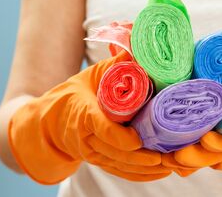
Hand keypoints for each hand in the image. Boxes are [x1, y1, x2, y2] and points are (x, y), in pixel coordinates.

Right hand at [8, 51, 170, 183]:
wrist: (52, 120)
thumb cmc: (75, 93)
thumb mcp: (93, 75)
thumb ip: (115, 65)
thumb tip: (136, 45)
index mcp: (84, 115)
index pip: (101, 128)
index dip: (118, 137)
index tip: (136, 140)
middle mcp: (87, 139)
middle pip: (115, 152)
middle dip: (140, 158)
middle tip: (165, 157)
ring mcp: (93, 153)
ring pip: (120, 165)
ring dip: (144, 169)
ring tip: (169, 165)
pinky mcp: (100, 161)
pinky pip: (120, 171)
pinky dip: (139, 175)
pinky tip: (159, 172)